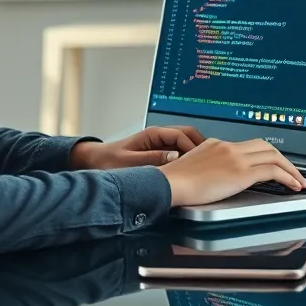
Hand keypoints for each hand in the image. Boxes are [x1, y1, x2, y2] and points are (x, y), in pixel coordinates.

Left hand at [68, 125, 205, 169]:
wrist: (95, 162)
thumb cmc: (109, 161)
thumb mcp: (130, 162)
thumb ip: (153, 159)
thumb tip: (175, 158)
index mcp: (153, 134)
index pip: (181, 135)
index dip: (193, 147)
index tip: (201, 160)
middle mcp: (158, 137)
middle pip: (188, 135)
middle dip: (200, 146)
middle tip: (210, 161)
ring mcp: (159, 144)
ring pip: (185, 143)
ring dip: (195, 152)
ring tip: (205, 166)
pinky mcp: (158, 153)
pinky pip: (178, 152)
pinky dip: (188, 159)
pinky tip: (192, 171)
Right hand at [158, 138, 305, 206]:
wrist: (168, 183)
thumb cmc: (173, 182)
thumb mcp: (192, 168)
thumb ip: (207, 168)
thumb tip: (215, 179)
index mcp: (217, 145)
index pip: (248, 146)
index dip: (265, 156)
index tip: (274, 165)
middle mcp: (228, 147)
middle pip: (266, 146)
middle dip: (283, 159)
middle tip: (293, 172)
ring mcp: (235, 158)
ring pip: (274, 156)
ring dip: (291, 169)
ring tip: (299, 181)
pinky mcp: (240, 172)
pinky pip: (273, 171)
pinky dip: (288, 177)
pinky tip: (293, 186)